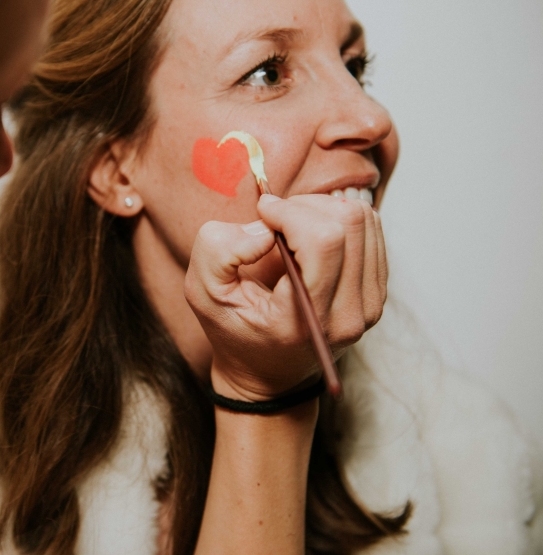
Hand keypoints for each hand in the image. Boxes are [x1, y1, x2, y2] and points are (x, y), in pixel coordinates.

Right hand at [184, 194, 386, 400]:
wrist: (267, 374)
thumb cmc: (233, 330)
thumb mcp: (203, 293)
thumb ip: (219, 250)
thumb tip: (266, 228)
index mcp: (302, 319)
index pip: (323, 241)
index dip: (290, 212)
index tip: (262, 213)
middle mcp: (347, 315)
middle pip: (349, 224)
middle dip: (306, 206)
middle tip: (276, 219)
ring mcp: (369, 306)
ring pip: (365, 221)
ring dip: (323, 210)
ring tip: (293, 227)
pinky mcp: (377, 294)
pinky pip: (372, 232)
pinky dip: (339, 221)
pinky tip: (311, 237)